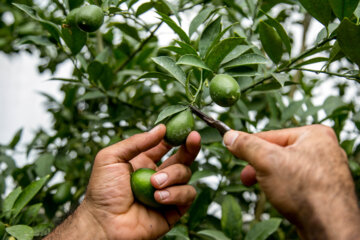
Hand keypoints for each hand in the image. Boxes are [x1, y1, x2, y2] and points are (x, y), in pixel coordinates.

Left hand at [45, 124, 200, 239]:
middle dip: (190, 147)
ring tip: (155, 183)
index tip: (182, 128)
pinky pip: (187, 195)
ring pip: (185, 174)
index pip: (166, 145)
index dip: (175, 136)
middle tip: (194, 138)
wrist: (104, 223)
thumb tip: (160, 129)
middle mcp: (158, 175)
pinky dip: (176, 193)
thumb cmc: (102, 191)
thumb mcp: (111, 158)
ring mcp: (167, 191)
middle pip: (182, 157)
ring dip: (173, 175)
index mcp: (144, 161)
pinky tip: (159, 198)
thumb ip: (136, 142)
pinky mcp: (174, 209)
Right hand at [224, 125, 359, 239]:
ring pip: (286, 169)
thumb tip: (230, 136)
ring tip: (265, 189)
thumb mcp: (267, 161)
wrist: (330, 226)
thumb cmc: (305, 190)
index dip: (250, 146)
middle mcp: (324, 149)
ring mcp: (326, 170)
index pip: (271, 135)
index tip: (234, 152)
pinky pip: (297, 182)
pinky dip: (284, 188)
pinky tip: (281, 198)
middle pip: (278, 152)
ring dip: (270, 178)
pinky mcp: (324, 189)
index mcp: (314, 135)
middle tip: (247, 178)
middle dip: (260, 166)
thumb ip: (246, 145)